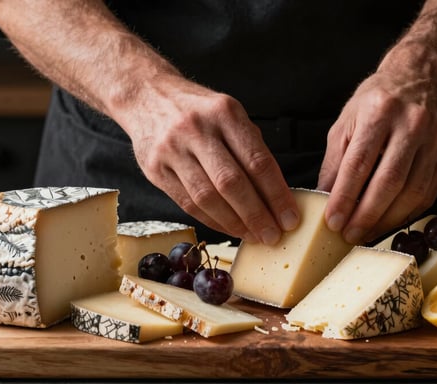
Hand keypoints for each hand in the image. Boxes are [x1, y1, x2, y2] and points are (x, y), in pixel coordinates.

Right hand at [114, 73, 299, 243]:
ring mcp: (172, 150)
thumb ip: (250, 147)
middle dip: (257, 215)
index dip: (277, 194)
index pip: (257, 161)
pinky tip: (229, 228)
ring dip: (234, 223)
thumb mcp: (228, 113)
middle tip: (273, 236)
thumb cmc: (197, 110)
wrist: (146, 95)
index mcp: (224, 113)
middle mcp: (196, 129)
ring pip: (208, 198)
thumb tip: (275, 194)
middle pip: (232, 183)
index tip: (290, 218)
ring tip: (253, 236)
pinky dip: (212, 221)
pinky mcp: (154, 169)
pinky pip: (187, 204)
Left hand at [317, 71, 436, 243]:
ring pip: (412, 192)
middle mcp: (411, 124)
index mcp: (380, 111)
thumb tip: (324, 199)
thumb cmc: (377, 102)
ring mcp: (434, 140)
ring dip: (386, 220)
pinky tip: (388, 222)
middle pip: (389, 181)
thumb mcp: (347, 122)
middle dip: (366, 215)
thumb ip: (335, 162)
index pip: (359, 163)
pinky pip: (427, 194)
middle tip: (349, 235)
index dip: (345, 197)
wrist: (420, 79)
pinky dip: (406, 214)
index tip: (332, 221)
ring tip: (366, 233)